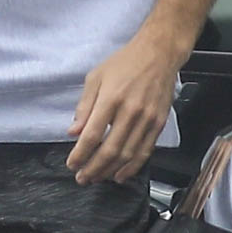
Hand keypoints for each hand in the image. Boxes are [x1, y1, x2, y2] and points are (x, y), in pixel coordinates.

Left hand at [66, 33, 182, 184]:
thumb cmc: (124, 63)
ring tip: (97, 178)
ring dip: (110, 171)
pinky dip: (132, 167)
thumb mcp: (96, 76)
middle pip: (110, 150)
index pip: (92, 134)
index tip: (72, 164)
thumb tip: (73, 131)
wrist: (158, 54)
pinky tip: (120, 175)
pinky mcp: (159, 124)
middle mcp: (130, 111)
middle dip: (93, 168)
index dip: (81, 154)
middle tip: (82, 178)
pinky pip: (145, 152)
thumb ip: (84, 106)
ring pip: (127, 155)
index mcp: (111, 98)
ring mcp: (147, 119)